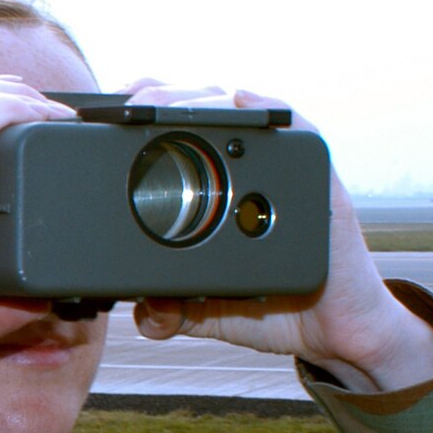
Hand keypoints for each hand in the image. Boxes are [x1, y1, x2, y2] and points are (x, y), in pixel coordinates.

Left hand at [119, 80, 432, 391]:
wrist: (335, 332)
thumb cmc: (275, 309)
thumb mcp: (206, 313)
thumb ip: (169, 311)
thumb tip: (141, 311)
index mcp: (217, 191)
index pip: (174, 136)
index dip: (137, 118)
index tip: (97, 115)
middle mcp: (250, 171)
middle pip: (200, 112)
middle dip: (157, 99)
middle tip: (120, 104)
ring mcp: (285, 169)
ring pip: (238, 112)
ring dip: (197, 101)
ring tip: (158, 103)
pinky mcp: (319, 175)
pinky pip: (297, 128)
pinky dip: (268, 110)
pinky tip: (240, 101)